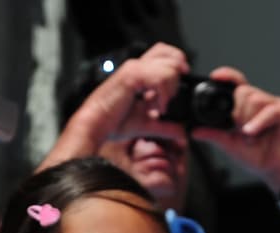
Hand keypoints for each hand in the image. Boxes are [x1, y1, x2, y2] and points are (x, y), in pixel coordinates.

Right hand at [70, 43, 190, 149]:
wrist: (96, 125)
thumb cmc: (113, 122)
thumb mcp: (147, 124)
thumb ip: (166, 127)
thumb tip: (182, 132)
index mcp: (140, 74)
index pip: (165, 54)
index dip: (177, 66)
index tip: (177, 90)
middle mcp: (137, 67)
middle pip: (169, 53)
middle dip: (177, 76)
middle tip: (168, 98)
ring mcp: (134, 69)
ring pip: (170, 67)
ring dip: (171, 90)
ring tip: (159, 107)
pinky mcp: (132, 76)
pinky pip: (160, 78)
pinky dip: (163, 95)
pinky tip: (157, 108)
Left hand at [191, 67, 279, 189]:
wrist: (274, 171)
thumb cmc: (257, 156)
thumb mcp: (229, 144)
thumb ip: (213, 134)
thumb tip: (193, 131)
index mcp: (249, 104)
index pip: (237, 82)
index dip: (227, 75)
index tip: (214, 76)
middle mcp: (263, 100)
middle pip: (244, 91)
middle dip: (238, 114)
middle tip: (240, 132)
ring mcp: (277, 104)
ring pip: (256, 99)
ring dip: (249, 121)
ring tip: (251, 139)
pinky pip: (271, 111)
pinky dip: (260, 122)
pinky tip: (252, 133)